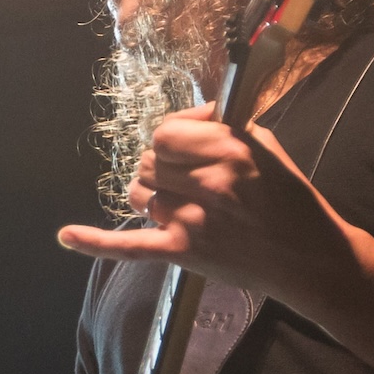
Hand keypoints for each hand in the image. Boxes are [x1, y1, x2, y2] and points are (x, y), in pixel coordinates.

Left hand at [56, 101, 354, 300]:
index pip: (165, 132)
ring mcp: (191, 219)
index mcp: (230, 149)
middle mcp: (208, 182)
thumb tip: (191, 115)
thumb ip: (224, 127)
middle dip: (164, 167)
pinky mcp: (182, 252)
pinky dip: (94, 241)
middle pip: (148, 161)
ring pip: (138, 194)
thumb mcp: (265, 147)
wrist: (308, 258)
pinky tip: (65, 236)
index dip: (174, 138)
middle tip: (190, 181)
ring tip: (181, 204)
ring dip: (153, 196)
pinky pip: (127, 245)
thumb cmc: (290, 198)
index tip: (190, 145)